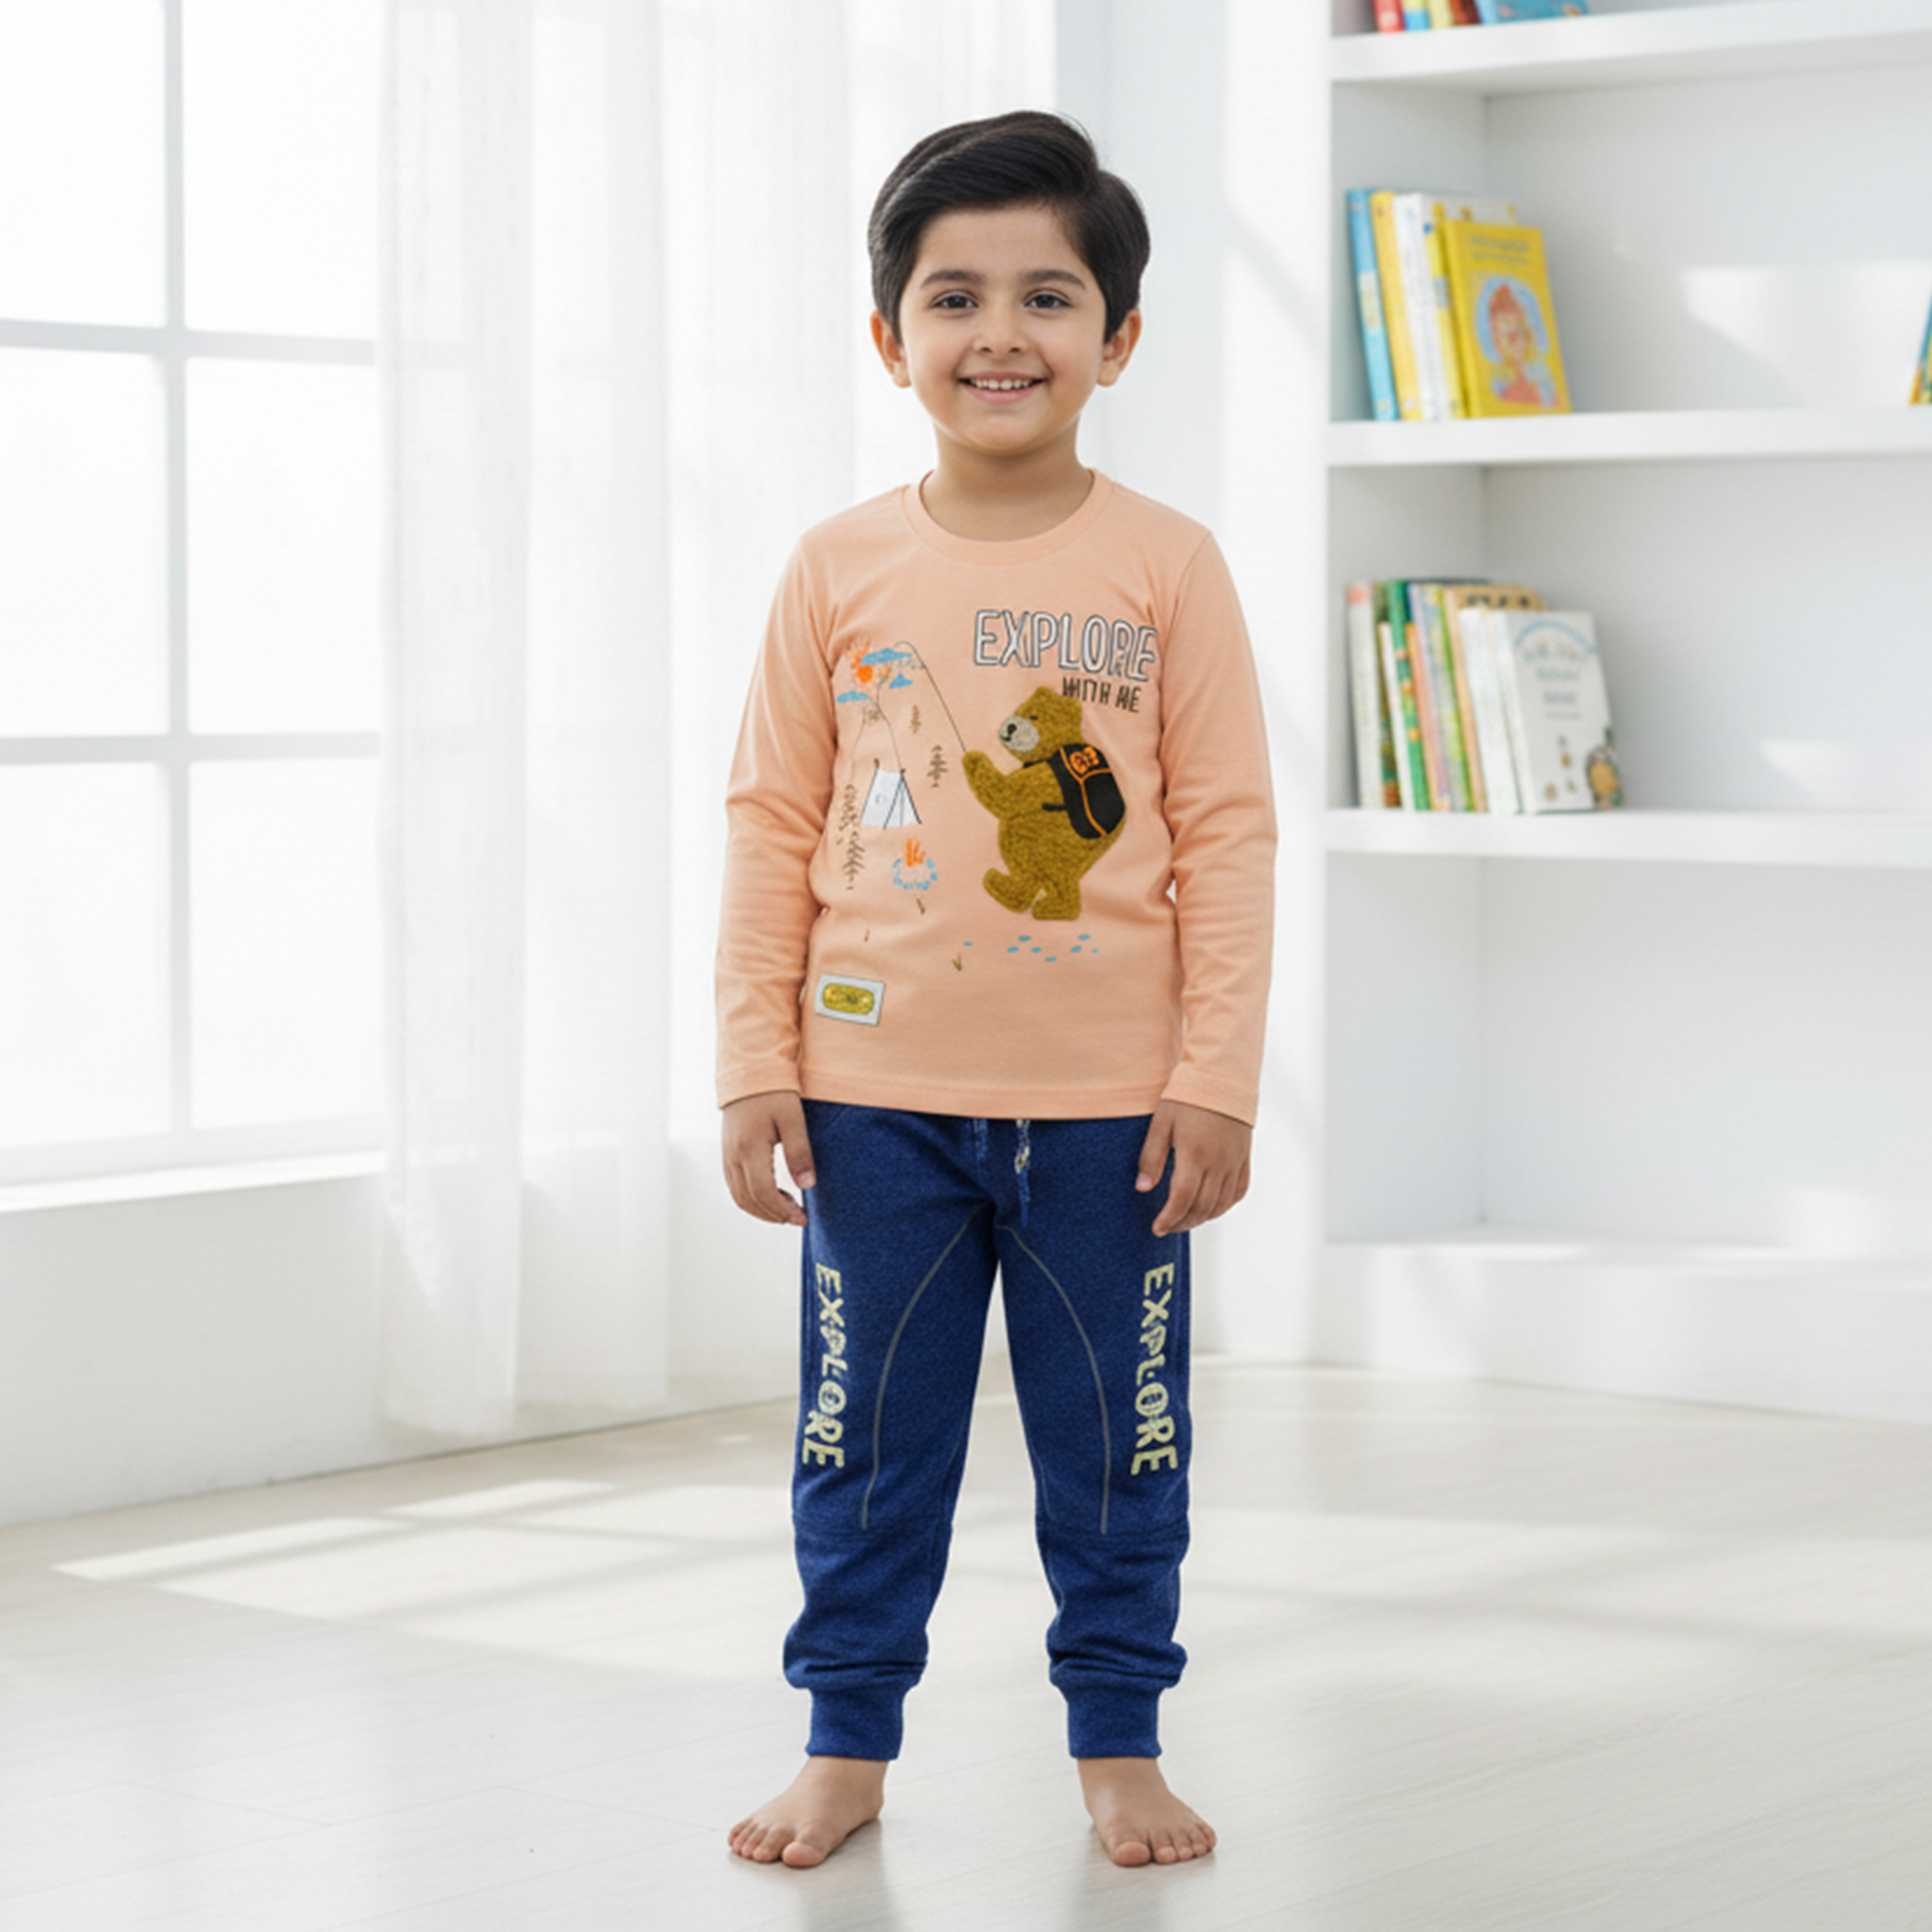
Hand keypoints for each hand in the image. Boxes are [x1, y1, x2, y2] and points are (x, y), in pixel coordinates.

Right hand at [721, 1091, 815, 1226]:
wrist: (749, 1073)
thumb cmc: (774, 1093)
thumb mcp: (793, 1119)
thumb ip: (799, 1152)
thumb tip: (808, 1185)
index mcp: (749, 1149)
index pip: (763, 1193)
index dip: (783, 1211)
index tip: (802, 1218)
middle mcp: (733, 1156)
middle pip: (748, 1200)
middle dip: (773, 1215)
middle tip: (797, 1218)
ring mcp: (727, 1155)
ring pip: (739, 1196)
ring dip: (761, 1209)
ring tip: (787, 1209)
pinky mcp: (727, 1153)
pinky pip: (735, 1185)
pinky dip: (751, 1198)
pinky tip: (771, 1195)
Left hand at [1136, 1100, 1250, 1237]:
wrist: (1222, 1079)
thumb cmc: (1187, 1098)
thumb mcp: (1161, 1123)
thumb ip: (1151, 1157)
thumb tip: (1142, 1188)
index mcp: (1195, 1154)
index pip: (1182, 1199)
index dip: (1169, 1218)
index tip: (1157, 1228)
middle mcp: (1218, 1163)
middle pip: (1202, 1207)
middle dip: (1182, 1223)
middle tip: (1167, 1227)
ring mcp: (1234, 1162)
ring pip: (1221, 1204)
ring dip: (1201, 1218)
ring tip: (1184, 1220)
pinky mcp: (1244, 1159)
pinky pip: (1238, 1192)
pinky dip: (1224, 1206)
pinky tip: (1210, 1209)